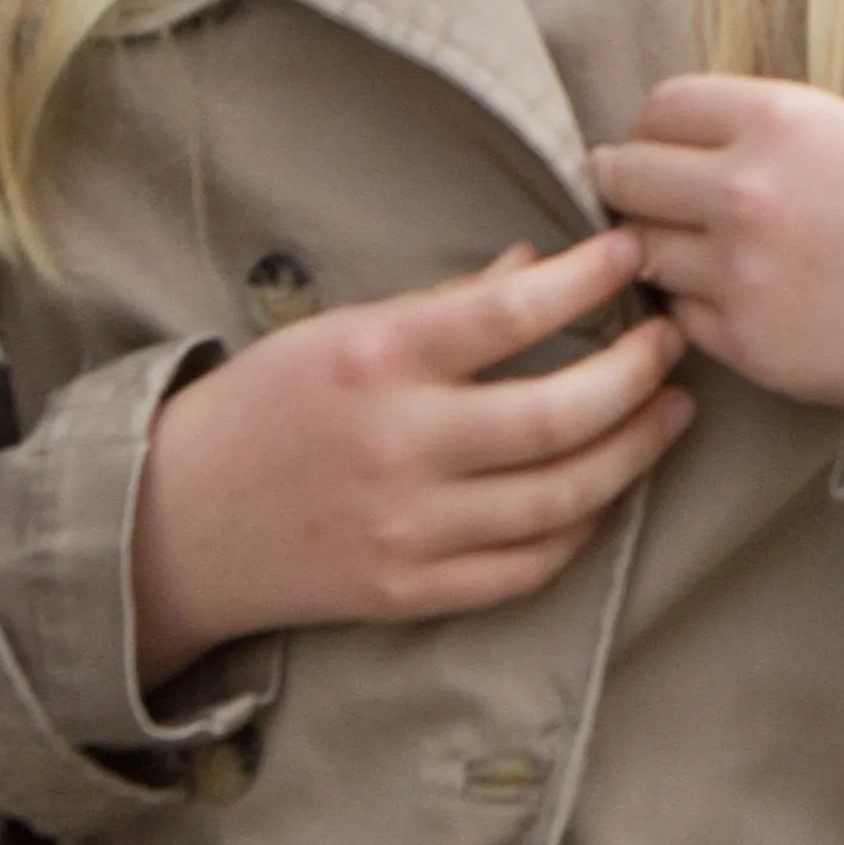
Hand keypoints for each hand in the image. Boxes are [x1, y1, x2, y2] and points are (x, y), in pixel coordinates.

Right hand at [130, 229, 688, 689]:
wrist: (170, 525)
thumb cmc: (265, 405)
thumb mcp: (347, 329)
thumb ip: (449, 304)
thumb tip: (544, 263)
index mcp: (382, 360)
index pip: (516, 312)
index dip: (593, 278)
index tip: (634, 250)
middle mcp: (400, 446)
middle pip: (559, 415)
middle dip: (639, 371)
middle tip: (673, 338)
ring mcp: (406, 529)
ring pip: (560, 498)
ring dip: (635, 450)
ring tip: (672, 408)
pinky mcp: (406, 593)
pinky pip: (523, 568)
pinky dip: (580, 528)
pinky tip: (607, 488)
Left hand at [593, 74, 843, 414]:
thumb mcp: (838, 127)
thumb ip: (751, 128)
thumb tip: (659, 143)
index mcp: (778, 119)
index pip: (660, 107)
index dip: (657, 127)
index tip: (665, 147)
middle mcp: (745, 190)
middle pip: (624, 175)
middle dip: (628, 184)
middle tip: (650, 198)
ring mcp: (738, 270)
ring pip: (637, 249)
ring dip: (655, 249)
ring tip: (699, 250)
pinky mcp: (741, 339)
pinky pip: (674, 313)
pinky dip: (691, 305)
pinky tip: (734, 294)